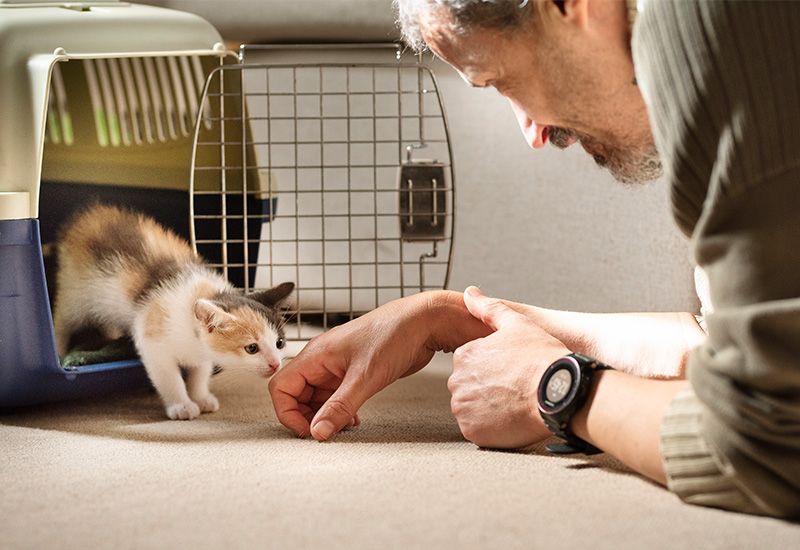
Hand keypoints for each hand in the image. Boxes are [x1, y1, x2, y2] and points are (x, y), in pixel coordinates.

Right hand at [269, 291, 489, 440]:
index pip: (281, 387)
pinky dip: (340, 410)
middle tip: (327, 433)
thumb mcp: (365, 378)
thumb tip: (318, 432)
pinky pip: (336, 395)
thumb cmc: (393, 336)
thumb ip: (339, 407)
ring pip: (317, 397)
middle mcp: (322, 359)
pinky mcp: (354, 371)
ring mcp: (338, 365)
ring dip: (325, 415)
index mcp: (316, 355)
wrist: (423, 322)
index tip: (309, 431)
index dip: (288, 413)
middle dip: (307, 417)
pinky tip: (354, 420)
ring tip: (343, 428)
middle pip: (296, 394)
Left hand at [449, 286, 569, 448]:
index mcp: (464, 355)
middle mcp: (457, 381)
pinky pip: (477, 430)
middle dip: (487, 389)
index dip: (493, 369)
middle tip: (515, 389)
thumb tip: (469, 293)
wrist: (559, 392)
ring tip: (514, 404)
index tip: (511, 372)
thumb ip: (489, 308)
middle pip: (469, 387)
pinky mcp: (473, 431)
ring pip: (471, 409)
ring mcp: (464, 408)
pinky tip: (511, 419)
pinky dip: (491, 428)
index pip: (470, 364)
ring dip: (488, 408)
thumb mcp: (517, 323)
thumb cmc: (542, 356)